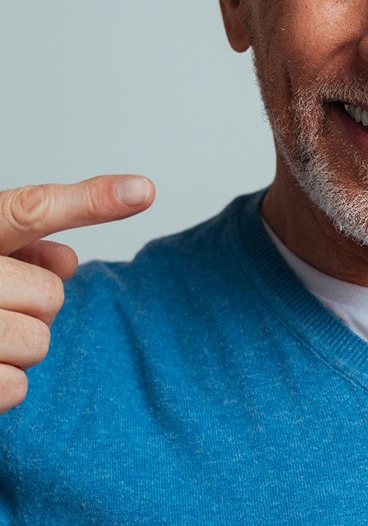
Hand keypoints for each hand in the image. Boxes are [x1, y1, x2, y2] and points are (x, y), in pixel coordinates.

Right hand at [0, 176, 153, 412]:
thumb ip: (24, 241)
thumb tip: (67, 261)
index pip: (32, 210)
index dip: (92, 200)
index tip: (144, 190)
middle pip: (50, 296)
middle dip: (33, 305)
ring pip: (37, 344)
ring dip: (18, 347)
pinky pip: (15, 387)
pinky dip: (4, 384)